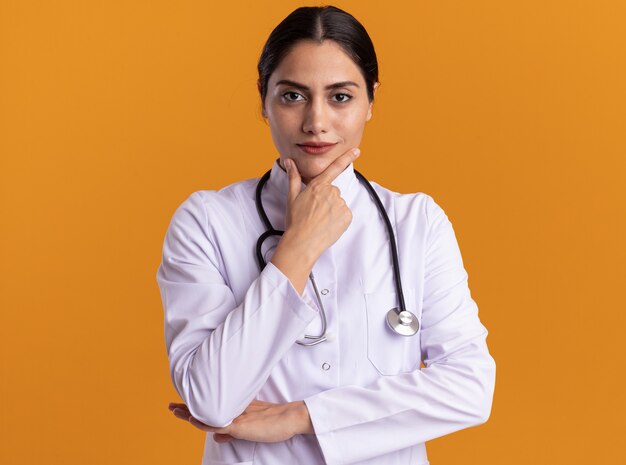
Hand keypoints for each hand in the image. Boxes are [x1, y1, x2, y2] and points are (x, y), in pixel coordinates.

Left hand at [168, 399, 313, 442]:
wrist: (290, 417)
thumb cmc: (275, 422)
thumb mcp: (250, 428)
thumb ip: (232, 431)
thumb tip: (216, 436)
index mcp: (235, 410)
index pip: (211, 408)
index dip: (196, 407)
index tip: (182, 406)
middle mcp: (233, 410)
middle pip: (205, 408)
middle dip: (186, 408)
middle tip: (171, 406)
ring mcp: (236, 416)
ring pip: (208, 414)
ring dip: (189, 413)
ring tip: (174, 410)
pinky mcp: (240, 425)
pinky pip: (218, 423)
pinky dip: (204, 422)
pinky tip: (193, 420)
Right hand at [271, 148, 359, 292]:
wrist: (302, 243)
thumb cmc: (295, 221)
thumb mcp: (292, 197)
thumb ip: (293, 177)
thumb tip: (289, 161)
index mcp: (318, 186)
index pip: (334, 168)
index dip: (347, 158)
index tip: (357, 150)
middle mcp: (331, 192)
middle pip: (333, 192)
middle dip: (326, 199)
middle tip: (315, 212)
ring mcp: (340, 204)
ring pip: (339, 203)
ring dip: (332, 210)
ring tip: (320, 220)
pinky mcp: (347, 216)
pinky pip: (345, 214)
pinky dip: (338, 219)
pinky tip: (328, 225)